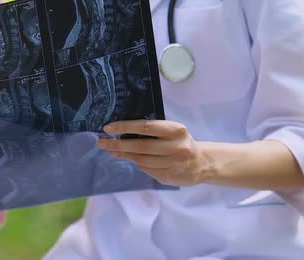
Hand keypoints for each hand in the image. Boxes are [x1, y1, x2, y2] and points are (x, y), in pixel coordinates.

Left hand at [98, 120, 212, 185]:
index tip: (108, 128)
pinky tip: (128, 158)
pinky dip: (135, 163)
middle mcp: (176, 147)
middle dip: (117, 144)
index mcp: (176, 130)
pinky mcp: (169, 176)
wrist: (202, 163)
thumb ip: (153, 130)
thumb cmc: (180, 141)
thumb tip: (123, 130)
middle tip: (101, 142)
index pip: (145, 127)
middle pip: (140, 146)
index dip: (124, 127)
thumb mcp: (172, 131)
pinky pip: (146, 169)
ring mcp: (173, 164)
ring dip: (123, 155)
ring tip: (111, 150)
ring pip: (141, 160)